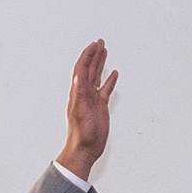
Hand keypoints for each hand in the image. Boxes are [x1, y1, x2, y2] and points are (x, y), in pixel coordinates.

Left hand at [57, 39, 117, 180]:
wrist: (85, 149)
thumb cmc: (81, 134)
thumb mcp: (79, 112)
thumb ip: (79, 94)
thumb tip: (78, 76)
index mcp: (78, 92)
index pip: (82, 69)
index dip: (88, 56)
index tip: (94, 45)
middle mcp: (85, 94)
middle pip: (89, 69)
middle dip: (94, 55)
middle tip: (100, 42)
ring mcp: (93, 99)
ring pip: (97, 76)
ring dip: (100, 63)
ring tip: (104, 51)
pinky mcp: (100, 107)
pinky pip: (105, 90)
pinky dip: (109, 81)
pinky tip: (113, 74)